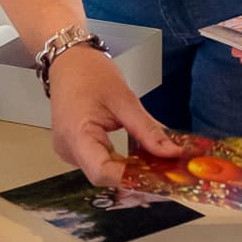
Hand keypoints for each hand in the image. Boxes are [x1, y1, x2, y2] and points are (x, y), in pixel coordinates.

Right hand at [47, 45, 189, 189]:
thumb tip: (172, 153)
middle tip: (166, 174)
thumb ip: (148, 131)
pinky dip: (120, 163)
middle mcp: (68, 149)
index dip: (130, 180)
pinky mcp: (74, 150)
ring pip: (103, 172)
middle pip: (104, 176)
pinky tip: (138, 159)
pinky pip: (99, 163)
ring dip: (130, 171)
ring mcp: (69, 152)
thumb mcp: (125, 100)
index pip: (102, 172)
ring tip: (156, 165)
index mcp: (77, 134)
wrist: (69, 62)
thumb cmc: (91, 74)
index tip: (159, 178)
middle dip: (136, 177)